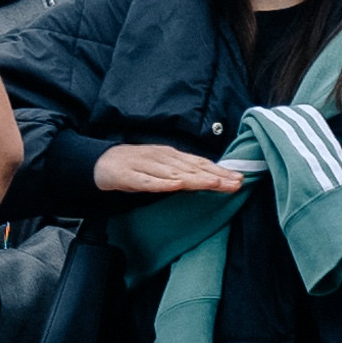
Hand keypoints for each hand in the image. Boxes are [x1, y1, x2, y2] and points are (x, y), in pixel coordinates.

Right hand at [92, 143, 241, 197]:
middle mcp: (162, 158)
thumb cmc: (136, 166)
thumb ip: (183, 172)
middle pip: (192, 168)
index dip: (219, 171)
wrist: (102, 162)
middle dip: (215, 175)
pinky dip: (161, 183)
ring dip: (195, 178)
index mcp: (171, 156)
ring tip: (214, 183)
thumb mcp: (162, 167)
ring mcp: (146, 166)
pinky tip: (174, 186)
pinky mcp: (129, 177)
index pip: (200, 163)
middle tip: (236, 183)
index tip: (239, 179)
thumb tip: (209, 179)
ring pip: (174, 174)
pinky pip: (147, 181)